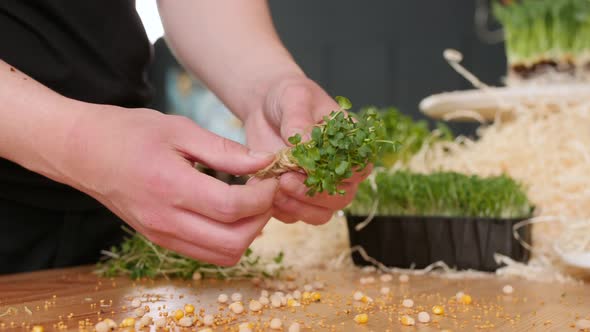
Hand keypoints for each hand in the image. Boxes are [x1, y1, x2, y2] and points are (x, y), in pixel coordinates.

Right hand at [60, 106, 277, 265]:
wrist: (82, 151)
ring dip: (248, 233)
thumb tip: (264, 161)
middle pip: (233, 242)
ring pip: (223, 256)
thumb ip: (224, 150)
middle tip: (266, 191)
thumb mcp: (179, 129)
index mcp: (170, 187)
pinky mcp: (160, 239)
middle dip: (261, 218)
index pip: (232, 208)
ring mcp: (162, 235)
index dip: (262, 196)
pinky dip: (228, 239)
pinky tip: (231, 212)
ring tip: (251, 202)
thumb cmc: (128, 133)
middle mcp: (166, 220)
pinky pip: (206, 254)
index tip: (272, 177)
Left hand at [244, 75, 369, 224]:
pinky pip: (295, 216)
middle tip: (286, 182)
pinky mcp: (296, 197)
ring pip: (321, 214)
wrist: (265, 107)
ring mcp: (319, 187)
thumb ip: (299, 118)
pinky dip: (280, 211)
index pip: (359, 169)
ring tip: (275, 192)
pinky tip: (265, 196)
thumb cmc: (288, 97)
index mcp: (350, 145)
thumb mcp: (294, 97)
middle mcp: (340, 170)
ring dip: (299, 208)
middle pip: (341, 198)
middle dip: (314, 196)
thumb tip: (303, 141)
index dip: (339, 176)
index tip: (310, 169)